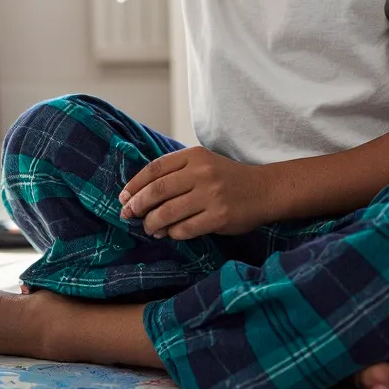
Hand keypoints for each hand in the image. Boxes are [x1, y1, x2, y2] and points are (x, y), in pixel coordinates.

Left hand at [118, 146, 269, 239]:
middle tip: (128, 214)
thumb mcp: (204, 163)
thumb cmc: (228, 178)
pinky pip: (185, 228)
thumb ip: (177, 173)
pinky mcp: (219, 216)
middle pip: (158, 190)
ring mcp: (211, 195)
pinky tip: (170, 233)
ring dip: (152, 223)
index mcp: (195, 156)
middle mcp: (201, 172)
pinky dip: (173, 233)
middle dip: (138, 205)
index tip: (123, 196)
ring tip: (148, 228)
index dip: (135, 184)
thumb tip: (142, 195)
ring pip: (168, 212)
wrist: (264, 189)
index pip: (155, 169)